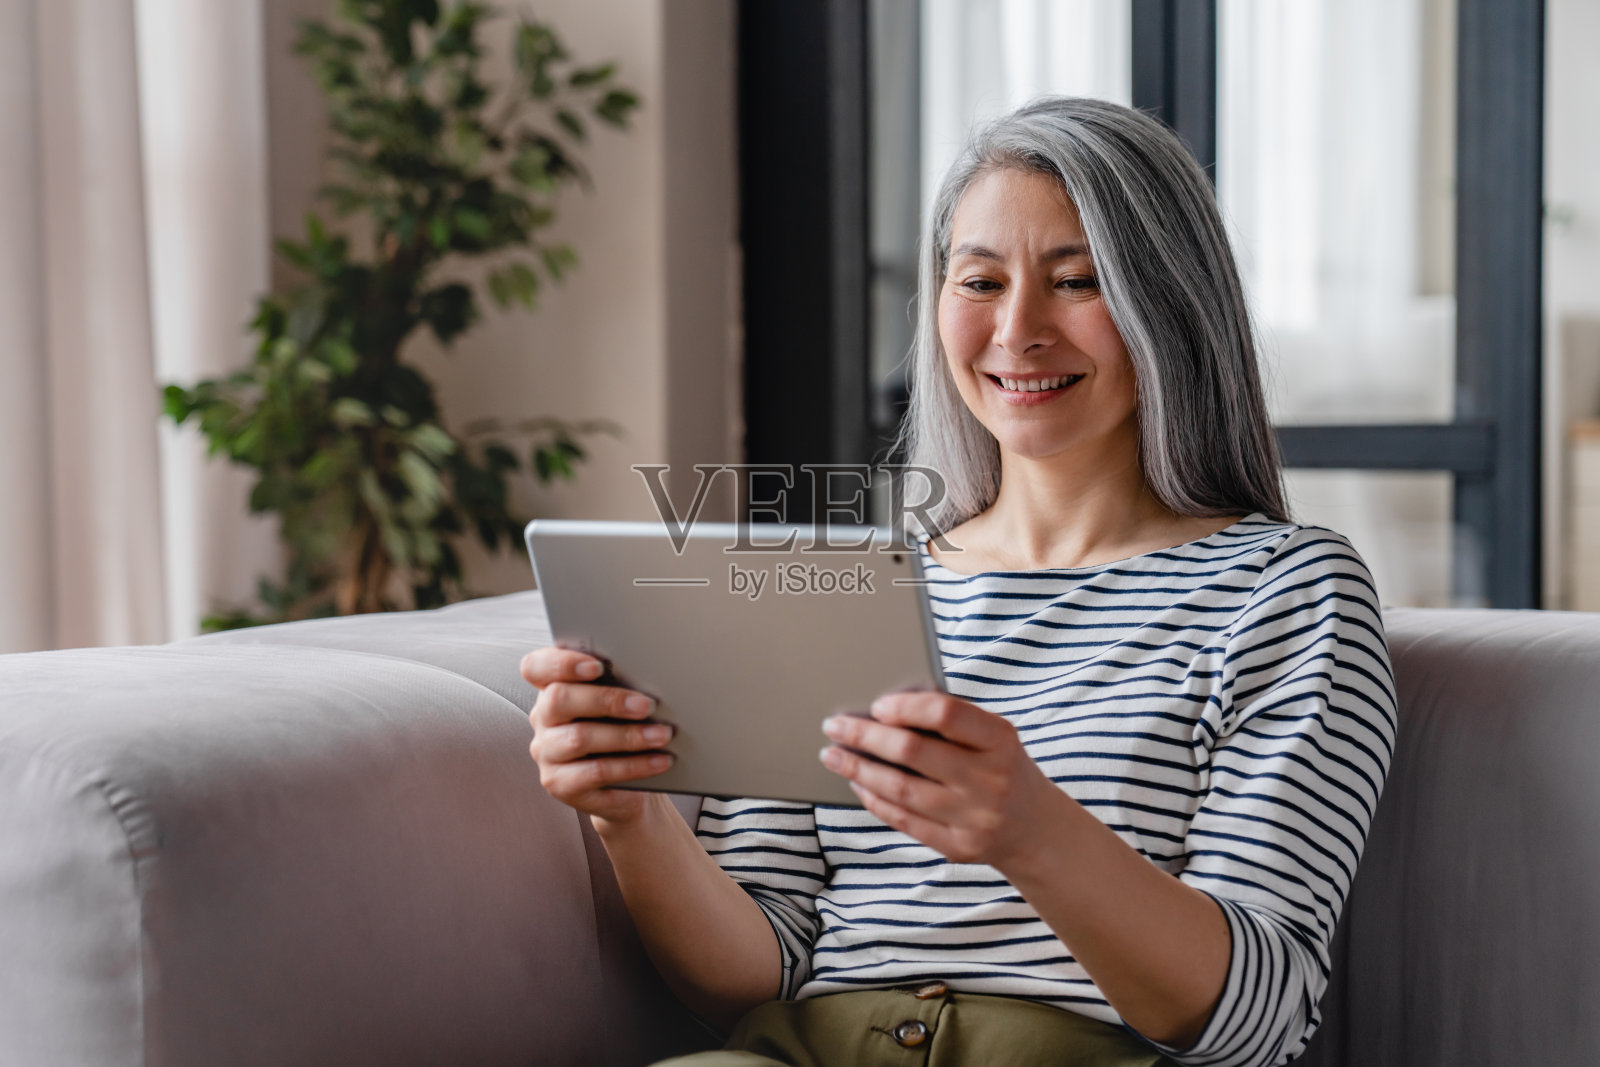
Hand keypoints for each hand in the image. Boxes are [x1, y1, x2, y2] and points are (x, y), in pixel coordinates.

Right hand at [521, 645, 675, 826]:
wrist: (630, 783)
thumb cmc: (624, 728)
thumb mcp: (619, 702)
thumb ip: (620, 684)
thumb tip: (649, 677)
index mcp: (552, 686)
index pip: (536, 667)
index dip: (562, 663)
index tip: (599, 665)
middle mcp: (543, 718)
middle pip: (558, 699)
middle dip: (607, 699)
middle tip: (647, 705)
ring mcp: (547, 753)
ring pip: (579, 738)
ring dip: (627, 736)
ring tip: (662, 735)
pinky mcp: (559, 784)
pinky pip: (595, 773)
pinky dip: (632, 766)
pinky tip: (658, 761)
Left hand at [819, 690, 1057, 868]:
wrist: (1036, 829)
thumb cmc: (1001, 768)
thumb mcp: (993, 738)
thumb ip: (950, 723)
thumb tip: (882, 712)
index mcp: (1000, 739)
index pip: (946, 714)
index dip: (906, 707)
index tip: (876, 705)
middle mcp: (990, 779)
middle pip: (913, 752)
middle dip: (864, 737)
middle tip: (834, 727)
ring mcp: (975, 817)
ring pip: (901, 790)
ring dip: (858, 770)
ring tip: (833, 755)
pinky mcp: (960, 846)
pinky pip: (905, 820)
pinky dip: (875, 800)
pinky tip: (858, 783)